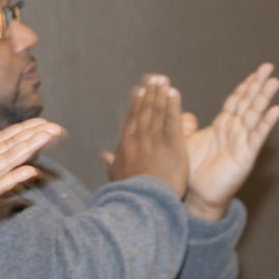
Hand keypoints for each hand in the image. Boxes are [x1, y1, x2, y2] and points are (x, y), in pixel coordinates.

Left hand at [0, 118, 63, 255]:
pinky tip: (30, 171)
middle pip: (10, 148)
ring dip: (28, 149)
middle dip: (32, 136)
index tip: (41, 121)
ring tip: (48, 137)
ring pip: (8, 162)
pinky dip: (13, 178)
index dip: (20, 130)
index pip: (0, 141)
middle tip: (56, 127)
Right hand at [102, 75, 187, 197]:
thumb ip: (112, 164)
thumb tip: (105, 156)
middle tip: (153, 78)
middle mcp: (138, 137)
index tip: (138, 91)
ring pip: (157, 110)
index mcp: (125, 145)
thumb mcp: (116, 177)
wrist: (144, 200)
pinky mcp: (172, 142)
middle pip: (144, 110)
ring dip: (160, 93)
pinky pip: (172, 118)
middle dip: (149, 92)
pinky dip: (173, 104)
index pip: (132, 119)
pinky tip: (174, 92)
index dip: (136, 104)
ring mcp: (155, 138)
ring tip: (163, 80)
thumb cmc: (130, 192)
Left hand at [181, 63, 278, 219]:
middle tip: (268, 67)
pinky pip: (256, 137)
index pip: (236, 101)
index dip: (245, 86)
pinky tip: (276, 109)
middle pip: (248, 104)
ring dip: (264, 98)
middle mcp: (234, 132)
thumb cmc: (191, 170)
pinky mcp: (245, 156)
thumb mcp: (186, 141)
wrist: (195, 195)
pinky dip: (266, 123)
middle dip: (257, 85)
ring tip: (274, 81)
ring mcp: (242, 143)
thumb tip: (182, 112)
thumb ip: (186, 126)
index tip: (255, 71)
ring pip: (254, 116)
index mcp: (222, 127)